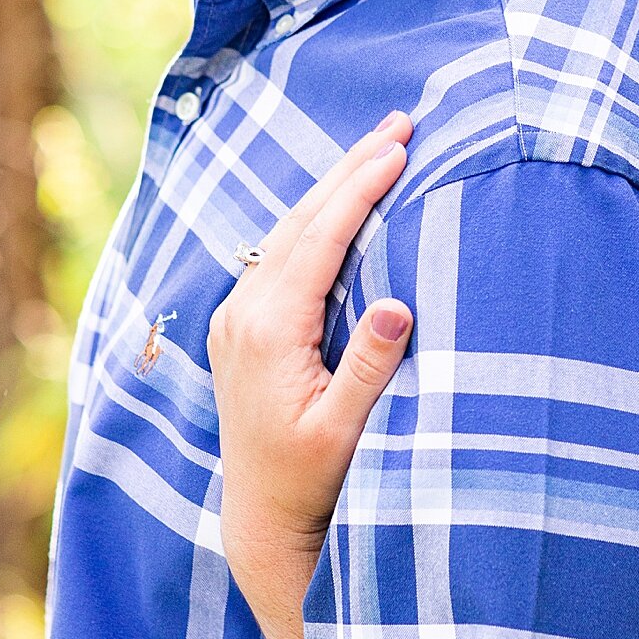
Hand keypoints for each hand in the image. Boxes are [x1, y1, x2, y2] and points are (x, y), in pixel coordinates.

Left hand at [210, 113, 414, 638]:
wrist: (262, 518)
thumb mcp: (345, 432)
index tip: (401, 147)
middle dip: (352, 166)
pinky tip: (342, 201)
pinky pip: (282, 251)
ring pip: (290, 230)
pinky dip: (318, 216)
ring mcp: (238, 317)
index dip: (362, 189)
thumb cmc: (312, 481)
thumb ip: (369, 369)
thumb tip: (396, 304)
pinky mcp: (242, 326)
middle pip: (302, 219)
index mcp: (270, 330)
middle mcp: (245, 314)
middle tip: (401, 119)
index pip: (321, 238)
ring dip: (336, 185)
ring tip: (381, 146)